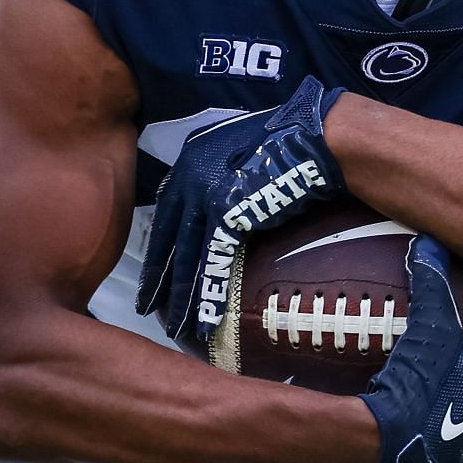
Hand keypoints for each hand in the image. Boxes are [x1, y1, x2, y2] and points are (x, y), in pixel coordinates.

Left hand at [135, 75, 345, 340]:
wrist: (315, 137)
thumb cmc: (294, 141)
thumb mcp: (247, 150)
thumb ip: (229, 172)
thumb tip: (234, 198)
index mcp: (192, 157)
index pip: (168, 210)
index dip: (164, 243)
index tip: (157, 269)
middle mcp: (190, 175)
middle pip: (169, 237)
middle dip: (158, 276)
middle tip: (147, 305)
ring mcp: (205, 195)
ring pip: (186, 256)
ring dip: (180, 295)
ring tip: (173, 325)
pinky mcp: (226, 214)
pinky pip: (211, 263)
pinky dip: (208, 294)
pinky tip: (204, 319)